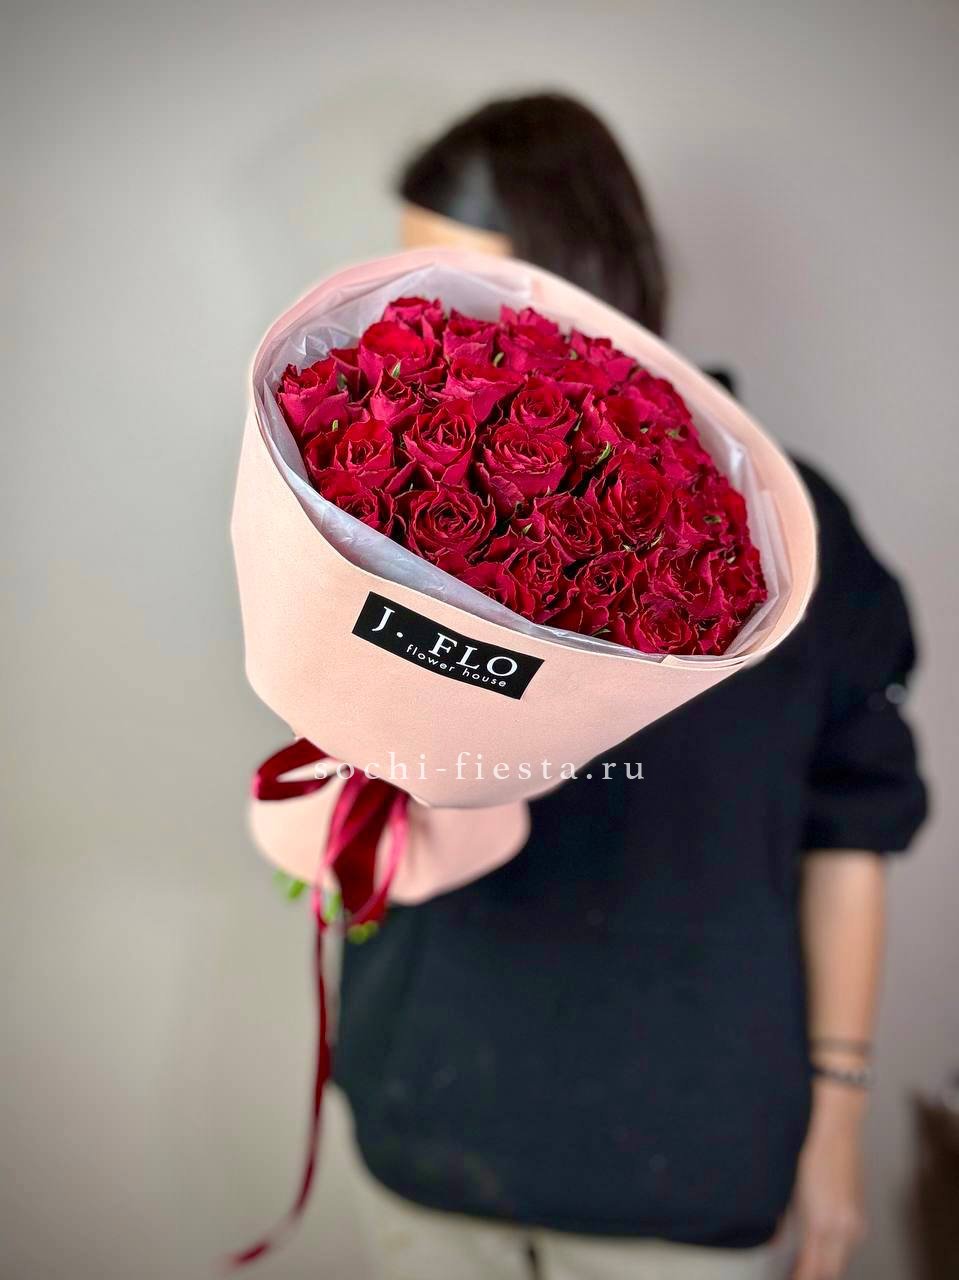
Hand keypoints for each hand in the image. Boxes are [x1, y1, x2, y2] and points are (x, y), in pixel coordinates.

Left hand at [789, 1081, 867, 1279]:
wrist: (835, 1118)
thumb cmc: (806, 1144)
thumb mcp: (786, 1183)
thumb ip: (779, 1218)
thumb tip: (771, 1241)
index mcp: (823, 1223)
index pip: (812, 1271)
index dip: (798, 1279)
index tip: (782, 1279)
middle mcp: (845, 1227)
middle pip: (829, 1272)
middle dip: (810, 1277)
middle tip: (788, 1276)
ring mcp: (854, 1219)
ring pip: (838, 1261)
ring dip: (821, 1269)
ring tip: (796, 1270)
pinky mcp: (857, 1210)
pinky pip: (845, 1245)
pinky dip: (830, 1254)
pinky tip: (814, 1251)